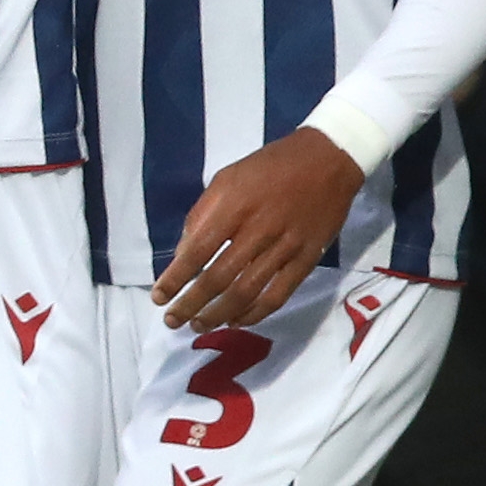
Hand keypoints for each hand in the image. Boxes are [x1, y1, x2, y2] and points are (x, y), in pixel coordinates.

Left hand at [155, 126, 365, 329]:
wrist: (328, 159)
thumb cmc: (269, 167)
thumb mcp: (227, 178)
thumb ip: (202, 215)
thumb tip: (182, 255)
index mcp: (234, 205)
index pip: (197, 250)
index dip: (175, 278)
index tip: (158, 297)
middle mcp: (258, 229)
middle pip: (219, 278)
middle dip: (191, 304)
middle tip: (173, 320)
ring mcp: (285, 247)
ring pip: (246, 293)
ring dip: (218, 315)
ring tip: (198, 325)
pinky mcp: (306, 260)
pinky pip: (277, 296)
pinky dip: (253, 314)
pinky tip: (235, 321)